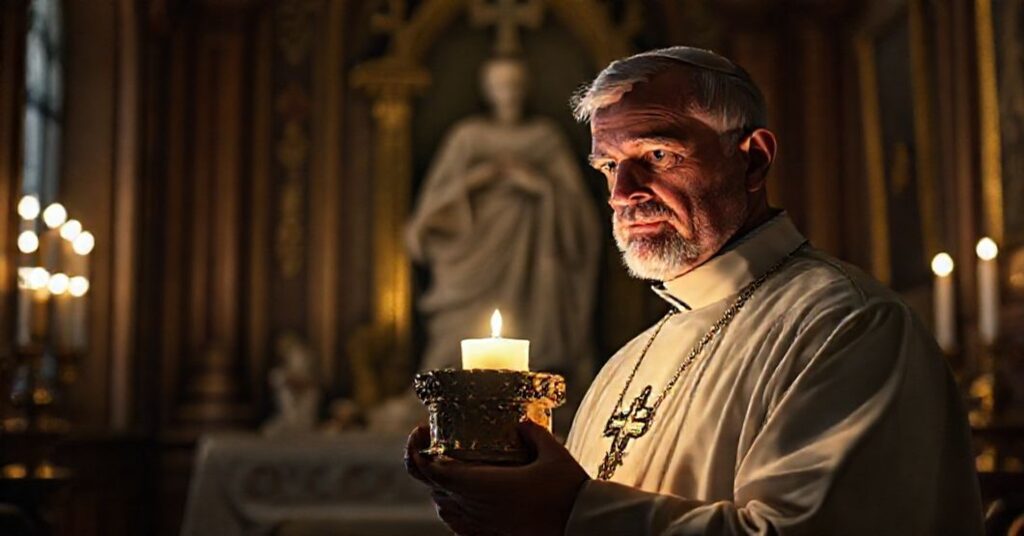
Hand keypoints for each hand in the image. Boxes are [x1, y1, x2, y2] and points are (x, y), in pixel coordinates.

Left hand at [405, 422, 589, 535]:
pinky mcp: (494, 535)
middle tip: (430, 445)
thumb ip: (534, 432)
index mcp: (486, 485)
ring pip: (445, 509)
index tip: (420, 434)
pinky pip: (460, 526)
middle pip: (436, 489)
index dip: (419, 453)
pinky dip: (451, 511)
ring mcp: (485, 524)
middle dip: (426, 466)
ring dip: (439, 488)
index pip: (437, 471)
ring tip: (444, 470)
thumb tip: (520, 421)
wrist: (582, 526)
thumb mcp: (554, 452)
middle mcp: (479, 507)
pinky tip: (458, 502)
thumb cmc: (569, 490)